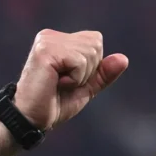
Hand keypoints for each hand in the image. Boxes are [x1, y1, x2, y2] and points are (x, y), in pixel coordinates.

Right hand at [0, 29, 128, 155]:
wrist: (31, 120)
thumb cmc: (53, 105)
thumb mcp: (84, 88)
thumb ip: (102, 73)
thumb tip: (124, 59)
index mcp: (58, 39)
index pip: (96, 41)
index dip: (91, 67)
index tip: (69, 80)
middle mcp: (51, 35)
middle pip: (96, 44)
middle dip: (87, 71)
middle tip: (63, 84)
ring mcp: (47, 41)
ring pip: (90, 52)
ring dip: (80, 76)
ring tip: (58, 84)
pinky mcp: (46, 51)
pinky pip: (79, 61)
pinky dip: (74, 79)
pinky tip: (55, 83)